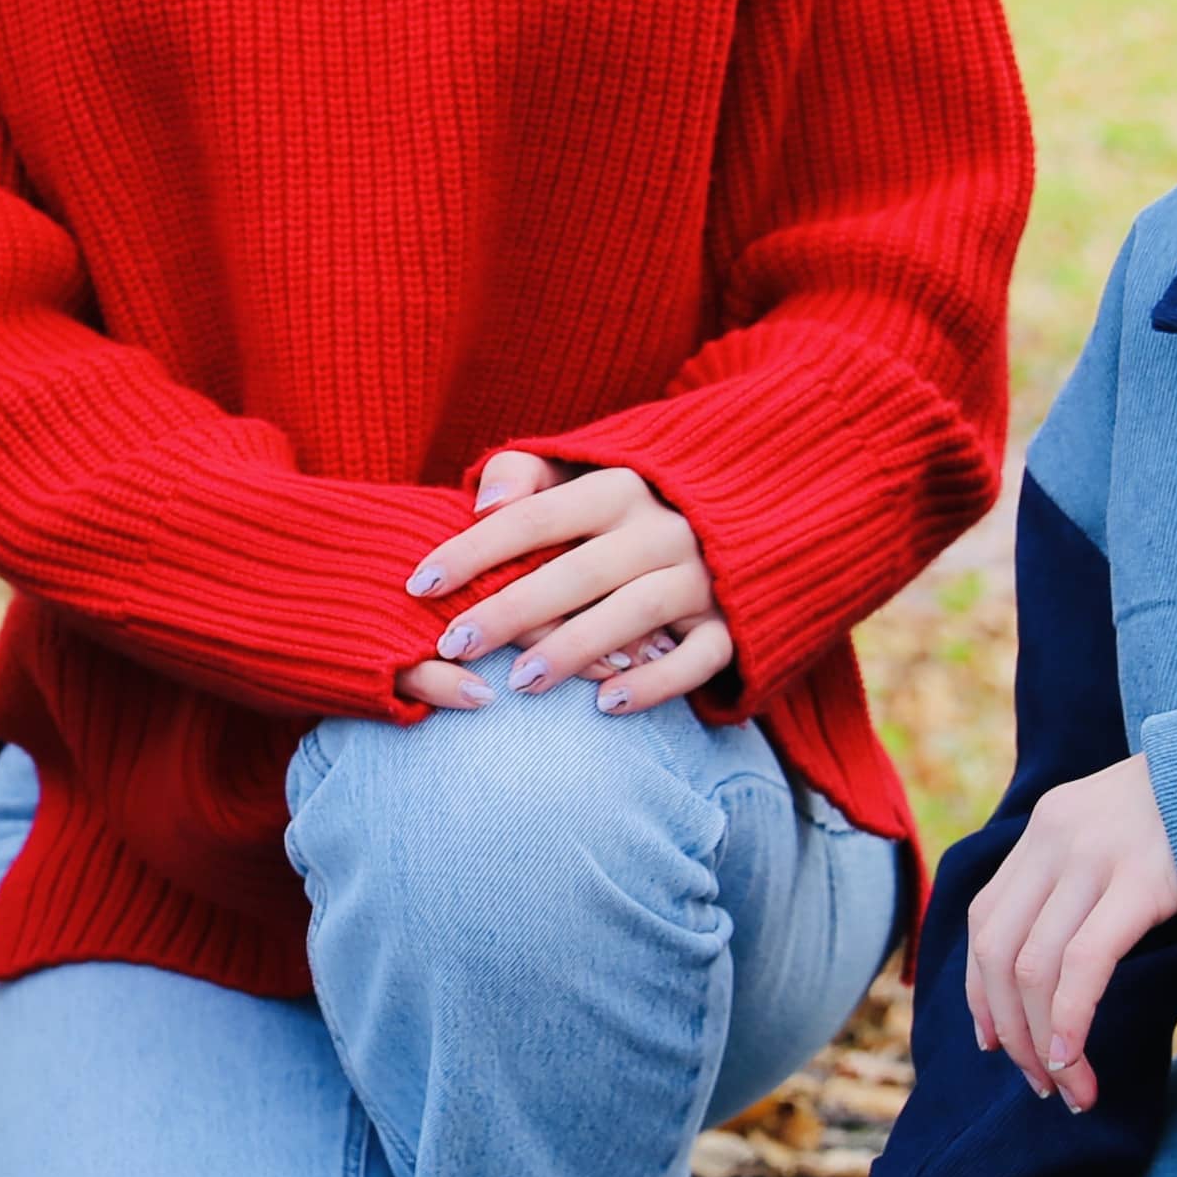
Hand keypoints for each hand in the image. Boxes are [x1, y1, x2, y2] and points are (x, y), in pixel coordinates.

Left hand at [397, 453, 730, 716]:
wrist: (756, 520)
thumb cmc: (636, 506)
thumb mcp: (587, 471)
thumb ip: (527, 473)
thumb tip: (483, 502)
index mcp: (621, 487)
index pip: (536, 516)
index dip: (475, 549)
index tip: (420, 583)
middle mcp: (663, 529)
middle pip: (578, 570)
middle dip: (511, 609)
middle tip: (453, 644)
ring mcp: (703, 578)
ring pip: (635, 613)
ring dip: (573, 648)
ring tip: (518, 682)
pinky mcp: (733, 626)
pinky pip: (699, 658)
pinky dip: (656, 684)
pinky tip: (604, 704)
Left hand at [963, 754, 1176, 1111]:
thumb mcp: (1119, 831)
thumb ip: (1083, 880)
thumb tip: (1061, 967)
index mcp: (1045, 827)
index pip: (986, 921)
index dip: (980, 992)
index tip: (994, 1042)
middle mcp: (1054, 837)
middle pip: (998, 952)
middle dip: (1010, 1032)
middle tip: (1039, 1083)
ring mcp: (1094, 857)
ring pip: (1033, 967)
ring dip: (1041, 1042)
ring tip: (1067, 1087)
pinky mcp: (1140, 880)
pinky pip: (1084, 964)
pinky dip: (1070, 1020)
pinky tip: (1075, 1059)